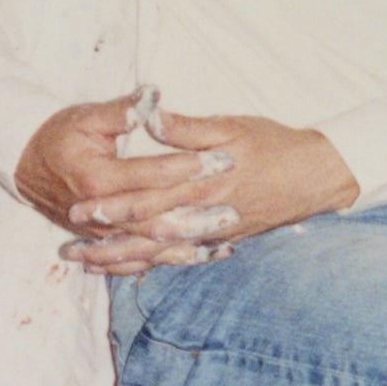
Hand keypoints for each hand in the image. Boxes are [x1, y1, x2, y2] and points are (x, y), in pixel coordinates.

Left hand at [15, 101, 353, 274]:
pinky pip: (180, 259)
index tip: (79, 206)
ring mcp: (212, 232)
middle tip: (70, 247)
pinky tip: (131, 270)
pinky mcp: (221, 241)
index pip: (148, 196)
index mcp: (202, 181)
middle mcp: (203, 213)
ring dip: (123, 260)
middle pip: (146, 232)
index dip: (112, 203)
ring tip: (89, 265)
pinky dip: (153, 266)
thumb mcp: (233, 126)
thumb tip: (151, 114)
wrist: (316, 176)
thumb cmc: (275, 145)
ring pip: (160, 252)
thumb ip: (187, 127)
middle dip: (106, 240)